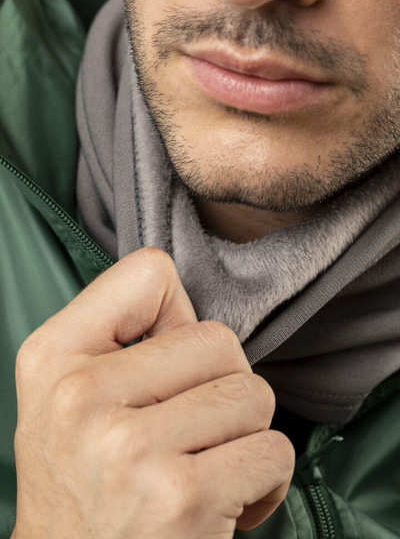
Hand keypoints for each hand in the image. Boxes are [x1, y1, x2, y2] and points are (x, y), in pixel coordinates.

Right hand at [12, 248, 293, 538]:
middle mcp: (82, 396)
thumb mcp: (69, 398)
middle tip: (194, 433)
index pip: (149, 272)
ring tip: (208, 467)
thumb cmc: (85, 483)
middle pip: (218, 340)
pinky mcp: (181, 497)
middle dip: (223, 388)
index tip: (168, 362)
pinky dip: (267, 480)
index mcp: (54, 357)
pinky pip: (273, 451)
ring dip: (246, 436)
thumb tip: (188, 308)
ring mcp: (130, 447)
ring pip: (254, 395)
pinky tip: (230, 502)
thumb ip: (120, 340)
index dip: (176, 313)